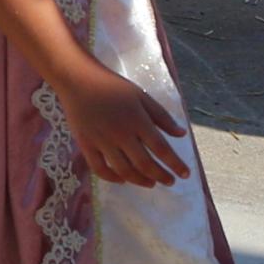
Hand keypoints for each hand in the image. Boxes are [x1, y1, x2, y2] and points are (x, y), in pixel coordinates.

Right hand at [55, 62, 189, 186]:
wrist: (77, 80)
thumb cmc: (112, 85)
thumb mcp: (141, 96)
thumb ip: (162, 116)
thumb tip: (182, 134)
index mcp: (138, 120)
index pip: (161, 148)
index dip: (175, 164)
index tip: (185, 174)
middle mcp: (121, 134)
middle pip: (145, 163)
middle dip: (161, 176)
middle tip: (170, 181)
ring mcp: (102, 142)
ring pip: (124, 170)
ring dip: (140, 180)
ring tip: (151, 183)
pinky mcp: (86, 145)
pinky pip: (100, 169)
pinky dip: (113, 178)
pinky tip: (123, 179)